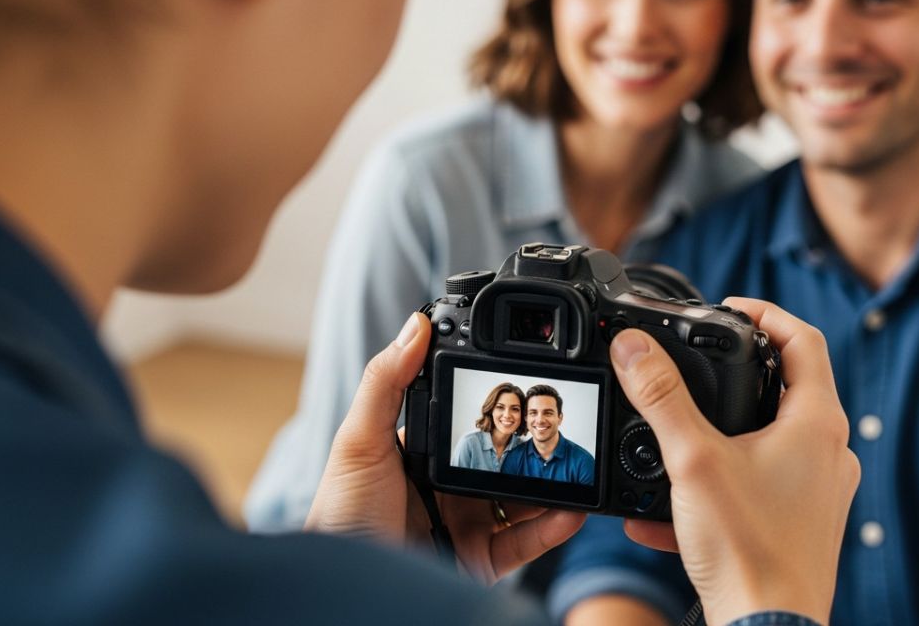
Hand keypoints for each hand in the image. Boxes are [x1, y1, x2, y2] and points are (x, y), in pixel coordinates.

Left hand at [305, 313, 583, 582]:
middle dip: (533, 442)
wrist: (346, 593)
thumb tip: (414, 324)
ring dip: (553, 482)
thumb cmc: (339, 518)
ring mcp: (467, 523)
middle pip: (502, 457)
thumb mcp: (359, 442)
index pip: (467, 421)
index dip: (496, 404)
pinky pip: (527, 540)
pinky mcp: (481, 560)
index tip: (526, 380)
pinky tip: (574, 508)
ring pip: (523, 497)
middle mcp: (447, 487)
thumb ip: (385, 382)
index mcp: (422, 453)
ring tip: (579, 462)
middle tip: (562, 421)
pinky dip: (554, 526)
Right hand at [611, 298, 859, 625]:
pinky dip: (719, 482)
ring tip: (677, 436)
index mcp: (817, 424)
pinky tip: (666, 512)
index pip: (805, 340)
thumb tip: (633, 346)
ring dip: (724, 431)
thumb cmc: (749, 551)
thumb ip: (660, 397)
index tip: (730, 308)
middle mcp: (830, 453)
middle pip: (790, 387)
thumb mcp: (692, 460)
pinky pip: (760, 486)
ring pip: (771, 439)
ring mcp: (821, 492)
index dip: (767, 313)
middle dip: (739, 374)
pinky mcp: (803, 525)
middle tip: (700, 362)